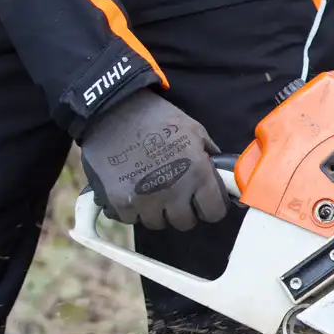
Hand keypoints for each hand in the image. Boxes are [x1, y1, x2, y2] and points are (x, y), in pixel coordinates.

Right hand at [80, 90, 230, 231]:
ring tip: (151, 189)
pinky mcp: (120, 203)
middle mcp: (174, 191)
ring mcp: (146, 200)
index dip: (210, 206)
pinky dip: (133, 208)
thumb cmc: (156, 117)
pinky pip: (132, 219)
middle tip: (175, 193)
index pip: (215, 212)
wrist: (112, 110)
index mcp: (197, 173)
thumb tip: (221, 175)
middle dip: (183, 209)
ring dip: (157, 211)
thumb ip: (209, 156)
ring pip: (158, 223)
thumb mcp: (194, 130)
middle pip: (185, 222)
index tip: (204, 201)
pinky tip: (132, 189)